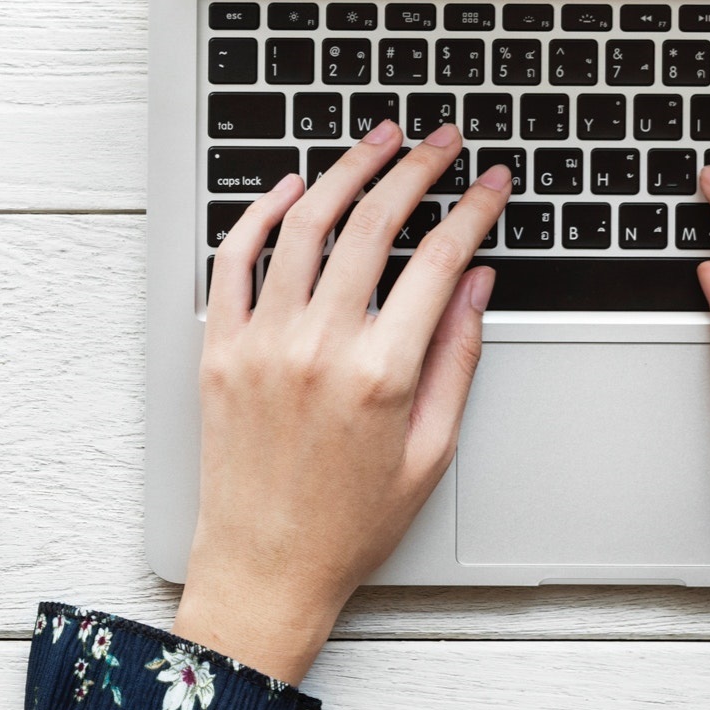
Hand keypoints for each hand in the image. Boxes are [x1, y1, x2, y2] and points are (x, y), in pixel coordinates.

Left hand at [175, 122, 511, 683]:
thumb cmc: (350, 524)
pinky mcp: (219, 348)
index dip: (473, 209)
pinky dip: (261, 212)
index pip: (438, 260)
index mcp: (381, 374)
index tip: (490, 183)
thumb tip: (476, 282)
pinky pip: (234, 258)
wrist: (264, 568)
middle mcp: (317, 347)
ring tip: (377, 141)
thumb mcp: (432, 451)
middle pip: (373, 224)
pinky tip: (292, 187)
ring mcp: (261, 342)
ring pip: (304, 224)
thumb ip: (457, 358)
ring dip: (345, 171)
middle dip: (416, 168)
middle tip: (440, 141)